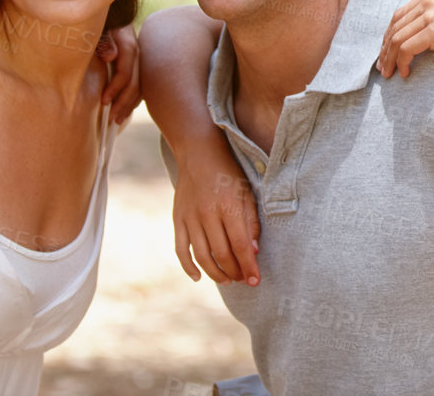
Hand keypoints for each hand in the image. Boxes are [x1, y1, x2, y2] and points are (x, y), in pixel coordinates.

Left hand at [98, 25, 143, 125]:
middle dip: (124, 101)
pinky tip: (125, 109)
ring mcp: (137, 55)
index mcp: (127, 38)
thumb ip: (102, 39)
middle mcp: (135, 48)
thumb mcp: (96, 26)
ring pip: (140, 83)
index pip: (126, 69)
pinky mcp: (134, 61)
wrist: (100, 8)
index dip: (116, 87)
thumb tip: (111, 56)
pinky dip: (133, 98)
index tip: (104, 101)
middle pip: (136, 80)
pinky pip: (139, 82)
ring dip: (130, 103)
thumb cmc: (93, 20)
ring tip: (118, 119)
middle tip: (112, 118)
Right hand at [172, 137, 260, 286]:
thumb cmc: (229, 172)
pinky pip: (181, 249)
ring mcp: (190, 217)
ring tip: (228, 280)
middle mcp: (208, 213)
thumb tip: (253, 251)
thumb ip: (251, 222)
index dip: (249, 266)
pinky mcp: (178, 218)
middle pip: (222, 254)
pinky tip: (198, 277)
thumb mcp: (247, 192)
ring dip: (215, 273)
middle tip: (243, 279)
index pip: (240, 245)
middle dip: (235, 272)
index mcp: (229, 205)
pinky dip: (188, 266)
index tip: (256, 281)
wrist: (198, 152)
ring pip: (202, 256)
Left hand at [377, 0, 433, 77]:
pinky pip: (406, 48)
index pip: (399, 14)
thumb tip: (414, 35)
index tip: (386, 53)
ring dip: (389, 59)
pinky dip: (401, 63)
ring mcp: (431, 13)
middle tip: (382, 67)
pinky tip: (405, 73)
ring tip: (389, 74)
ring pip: (396, 38)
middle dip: (385, 49)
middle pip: (394, 26)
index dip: (388, 35)